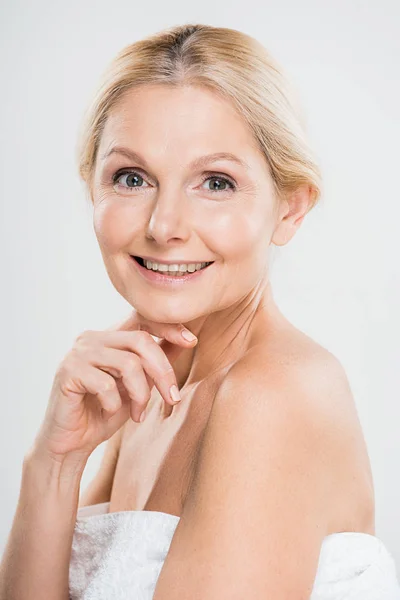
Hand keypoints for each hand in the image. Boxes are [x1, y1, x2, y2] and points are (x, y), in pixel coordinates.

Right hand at [31, 309, 197, 462]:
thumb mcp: (138, 385)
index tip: (191, 341)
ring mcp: (78, 353)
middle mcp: (91, 337)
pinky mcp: (68, 372)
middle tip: (173, 398)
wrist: (71, 443)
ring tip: (138, 413)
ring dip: (141, 394)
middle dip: (163, 371)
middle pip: (140, 340)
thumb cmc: (104, 412)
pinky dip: (115, 404)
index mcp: (108, 336)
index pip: (141, 317)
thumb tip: (187, 341)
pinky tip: (110, 413)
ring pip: (128, 363)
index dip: (168, 326)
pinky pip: (106, 384)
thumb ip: (155, 362)